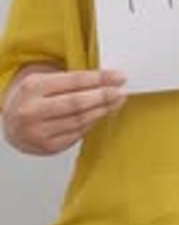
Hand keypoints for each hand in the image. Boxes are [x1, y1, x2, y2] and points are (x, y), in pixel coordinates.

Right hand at [2, 66, 126, 154]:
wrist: (13, 125)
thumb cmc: (34, 99)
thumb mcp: (44, 81)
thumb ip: (70, 80)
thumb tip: (107, 78)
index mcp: (33, 87)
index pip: (73, 81)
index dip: (99, 79)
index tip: (118, 77)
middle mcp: (33, 110)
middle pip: (76, 103)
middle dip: (103, 96)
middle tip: (120, 91)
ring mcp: (38, 132)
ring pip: (79, 120)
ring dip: (102, 110)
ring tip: (116, 102)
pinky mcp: (47, 147)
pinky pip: (77, 133)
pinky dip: (91, 123)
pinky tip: (101, 115)